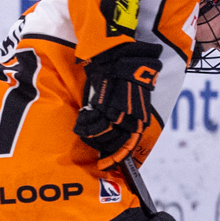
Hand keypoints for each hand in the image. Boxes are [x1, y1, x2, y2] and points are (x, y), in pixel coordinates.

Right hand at [73, 42, 162, 168]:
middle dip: (101, 147)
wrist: (119, 56)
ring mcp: (118, 112)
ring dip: (91, 136)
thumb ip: (126, 114)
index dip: (117, 156)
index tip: (106, 164)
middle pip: (114, 143)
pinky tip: (80, 122)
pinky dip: (84, 125)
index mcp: (140, 118)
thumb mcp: (131, 98)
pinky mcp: (104, 105)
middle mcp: (131, 118)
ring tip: (83, 130)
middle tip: (91, 143)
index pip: (129, 144)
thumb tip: (116, 127)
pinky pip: (92, 123)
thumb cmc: (124, 75)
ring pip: (102, 135)